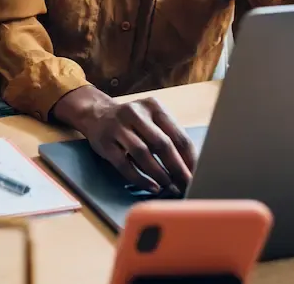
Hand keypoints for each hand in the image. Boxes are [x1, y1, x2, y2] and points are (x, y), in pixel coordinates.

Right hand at [54, 89, 197, 192]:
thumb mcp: (151, 120)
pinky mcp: (104, 142)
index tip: (197, 175)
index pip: (178, 135)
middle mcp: (135, 113)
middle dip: (177, 168)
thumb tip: (191, 167)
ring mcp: (118, 126)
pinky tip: (151, 186)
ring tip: (169, 187)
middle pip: (162, 144)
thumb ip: (169, 137)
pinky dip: (140, 178)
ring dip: (159, 174)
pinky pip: (124, 164)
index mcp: (153, 106)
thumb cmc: (132, 122)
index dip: (190, 158)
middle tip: (186, 185)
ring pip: (142, 153)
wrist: (96, 113)